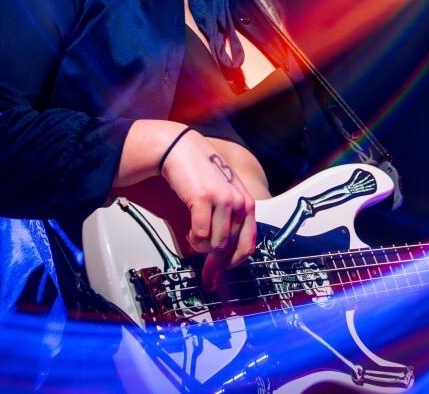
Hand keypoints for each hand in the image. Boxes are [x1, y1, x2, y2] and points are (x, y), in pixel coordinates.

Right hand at [159, 131, 256, 292]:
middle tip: (207, 279)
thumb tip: (222, 254)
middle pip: (230, 249)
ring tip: (192, 237)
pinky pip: (200, 234)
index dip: (234, 264)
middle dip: (216, 267)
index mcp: (247, 204)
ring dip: (201, 247)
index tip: (221, 276)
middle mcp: (240, 202)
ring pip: (216, 244)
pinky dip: (193, 238)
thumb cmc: (199, 175)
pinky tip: (188, 231)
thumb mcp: (222, 196)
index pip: (248, 244)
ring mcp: (224, 200)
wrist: (180, 149)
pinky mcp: (205, 198)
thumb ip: (228, 219)